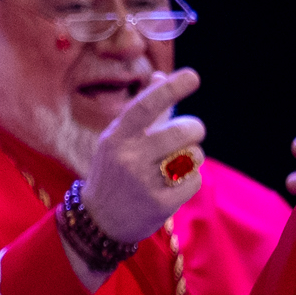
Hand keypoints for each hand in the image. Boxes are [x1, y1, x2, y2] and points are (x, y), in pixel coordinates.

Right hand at [81, 69, 205, 242]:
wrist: (101, 219)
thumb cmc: (114, 171)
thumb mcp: (118, 138)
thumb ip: (143, 109)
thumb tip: (161, 75)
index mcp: (116, 137)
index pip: (144, 107)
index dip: (169, 89)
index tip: (192, 76)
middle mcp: (127, 157)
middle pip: (182, 131)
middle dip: (193, 129)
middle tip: (189, 133)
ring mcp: (143, 182)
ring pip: (193, 155)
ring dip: (191, 158)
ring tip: (174, 166)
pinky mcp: (160, 203)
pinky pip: (195, 180)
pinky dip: (190, 180)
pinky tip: (172, 186)